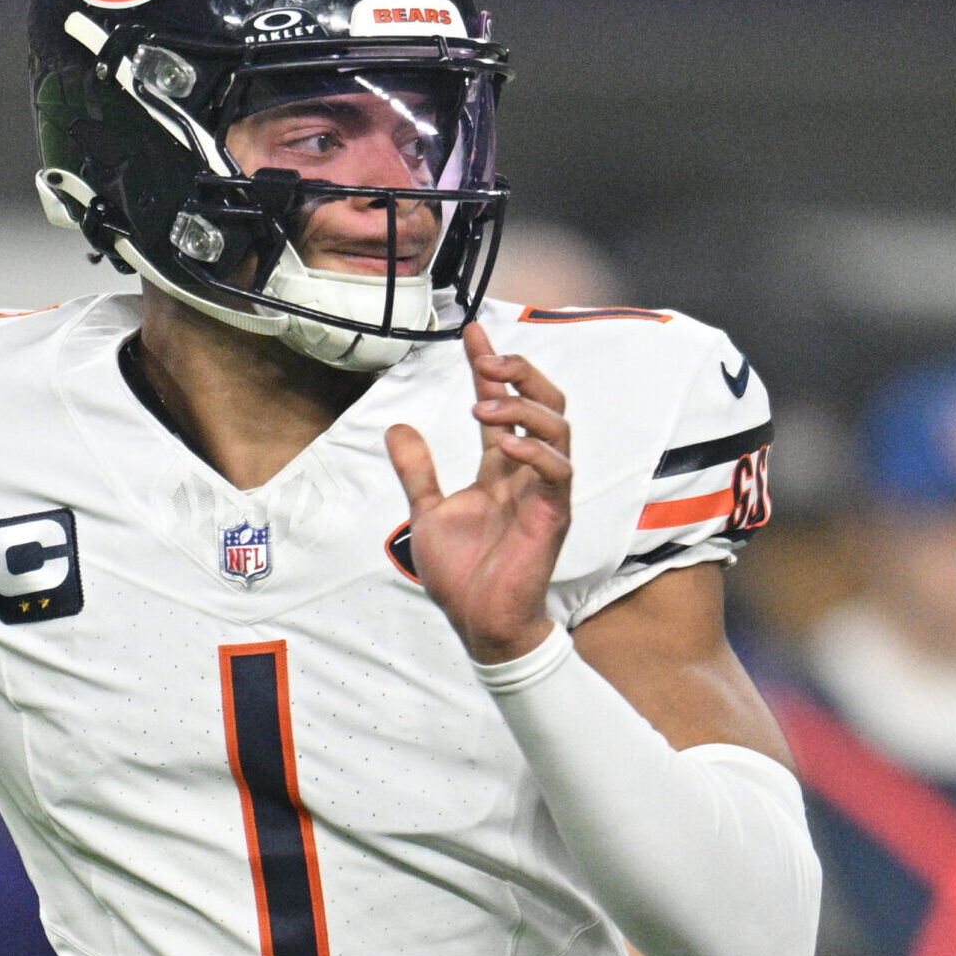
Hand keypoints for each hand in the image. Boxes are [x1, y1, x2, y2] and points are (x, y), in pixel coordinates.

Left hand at [385, 324, 572, 663]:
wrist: (479, 621)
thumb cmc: (463, 574)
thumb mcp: (428, 510)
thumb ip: (417, 470)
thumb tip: (397, 427)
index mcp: (500, 468)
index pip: (500, 404)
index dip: (487, 367)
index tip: (472, 333)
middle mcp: (527, 472)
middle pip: (543, 404)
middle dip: (521, 373)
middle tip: (490, 359)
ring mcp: (544, 491)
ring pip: (558, 428)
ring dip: (525, 407)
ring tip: (484, 403)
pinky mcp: (554, 514)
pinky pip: (557, 472)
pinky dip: (535, 451)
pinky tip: (507, 444)